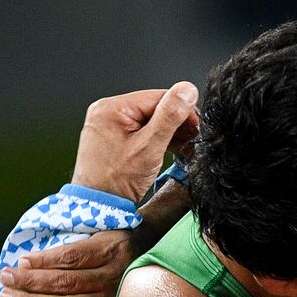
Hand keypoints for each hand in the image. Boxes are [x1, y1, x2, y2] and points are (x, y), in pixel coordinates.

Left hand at [71, 83, 198, 202]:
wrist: (99, 207)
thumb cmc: (117, 181)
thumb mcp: (150, 146)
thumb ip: (169, 117)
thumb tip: (186, 90)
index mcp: (111, 108)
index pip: (157, 97)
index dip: (182, 111)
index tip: (198, 127)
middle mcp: (106, 112)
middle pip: (154, 108)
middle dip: (176, 124)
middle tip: (194, 140)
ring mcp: (108, 125)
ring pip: (149, 121)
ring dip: (170, 133)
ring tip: (187, 148)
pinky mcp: (113, 138)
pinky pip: (141, 131)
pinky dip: (158, 140)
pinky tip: (173, 149)